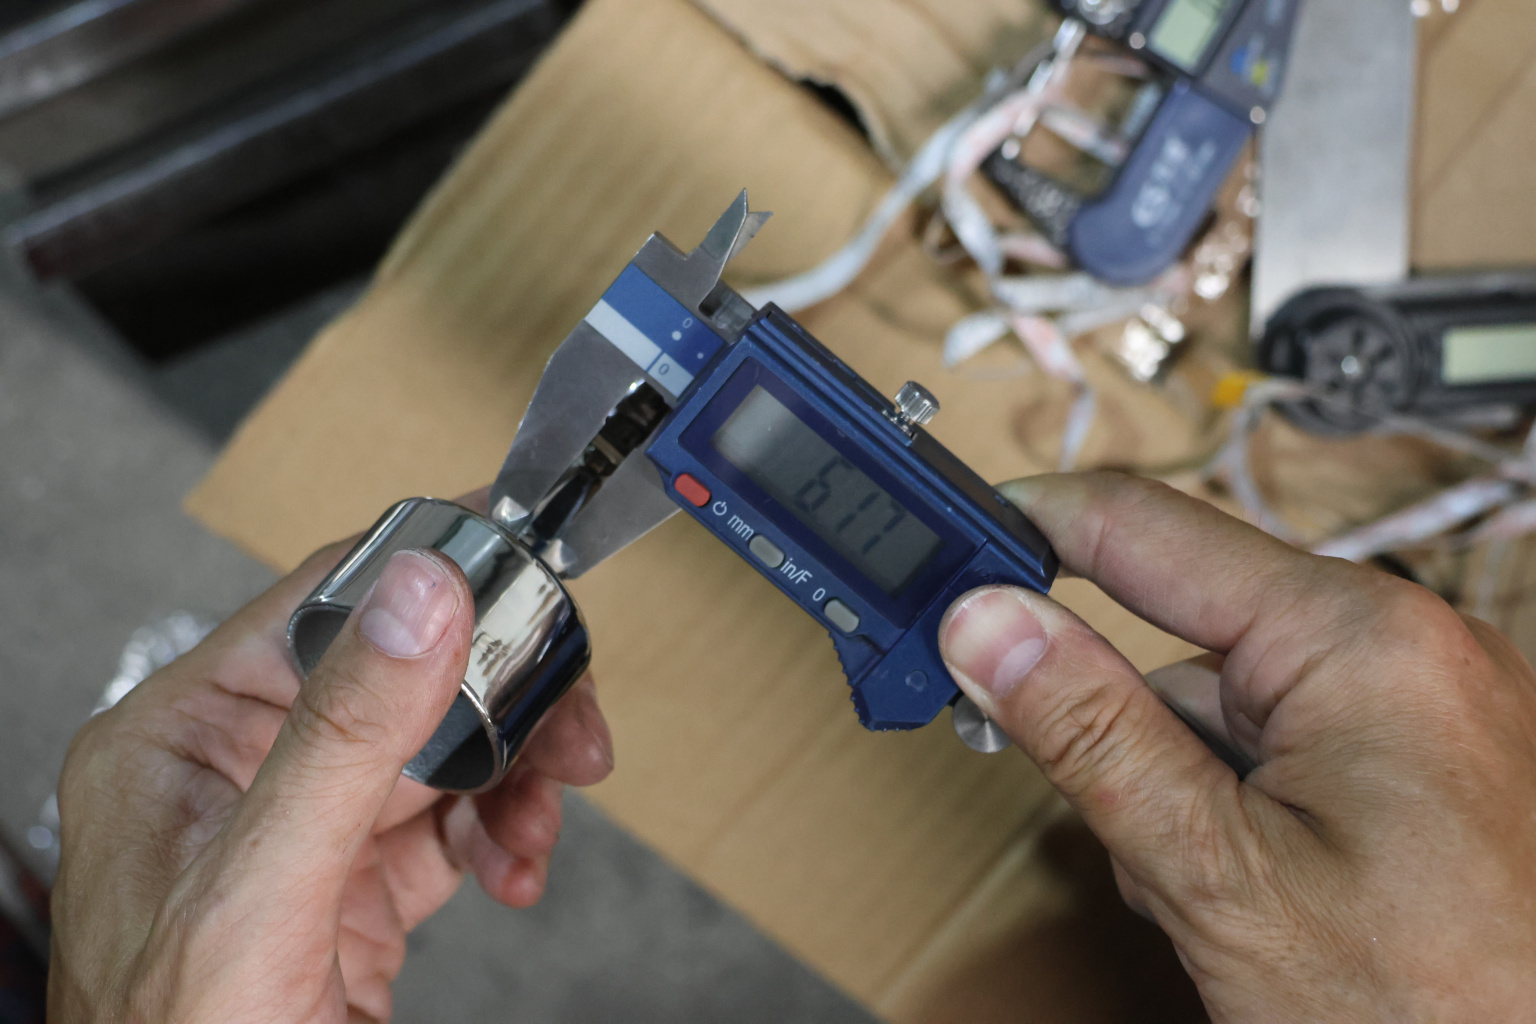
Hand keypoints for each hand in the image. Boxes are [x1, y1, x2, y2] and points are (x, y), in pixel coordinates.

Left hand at [48, 536, 613, 1022]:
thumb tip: (418, 598)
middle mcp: (242, 771)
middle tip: (569, 728)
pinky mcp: (355, 889)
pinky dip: (504, 838)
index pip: (317, 609)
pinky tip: (517, 869)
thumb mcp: (263, 889)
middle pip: (404, 678)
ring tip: (544, 818)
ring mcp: (304, 830)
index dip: (425, 583)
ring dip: (517, 776)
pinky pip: (454, 827)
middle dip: (502, 703)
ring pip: (445, 750)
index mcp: (182, 739)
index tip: (520, 566)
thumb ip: (342, 739)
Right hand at [940, 472, 1535, 1021]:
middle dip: (1127, 738)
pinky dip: (1243, 812)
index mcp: (1355, 636)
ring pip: (1223, 711)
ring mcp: (1418, 703)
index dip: (1028, 530)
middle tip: (1119, 831)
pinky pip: (1285, 748)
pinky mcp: (1422, 758)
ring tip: (1222, 902)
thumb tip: (988, 625)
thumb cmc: (1445, 1009)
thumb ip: (1091, 733)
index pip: (1140, 526)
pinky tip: (1266, 898)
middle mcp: (1400, 644)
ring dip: (1185, 795)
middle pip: (1179, 643)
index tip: (950, 549)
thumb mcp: (1219, 872)